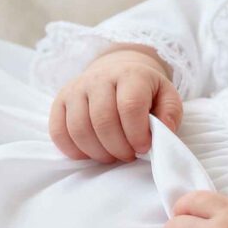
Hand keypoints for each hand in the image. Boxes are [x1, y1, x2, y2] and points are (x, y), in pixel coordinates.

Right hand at [49, 48, 183, 162]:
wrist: (118, 72)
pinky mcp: (60, 101)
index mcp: (130, 75)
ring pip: (79, 129)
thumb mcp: (167, 97)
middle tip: (129, 156)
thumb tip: (162, 134)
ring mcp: (76, 89)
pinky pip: (58, 131)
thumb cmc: (145, 91)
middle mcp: (99, 78)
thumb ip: (170, 114)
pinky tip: (91, 154)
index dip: (137, 134)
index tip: (144, 148)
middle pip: (103, 121)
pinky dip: (73, 150)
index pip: (129, 107)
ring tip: (113, 156)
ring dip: (98, 152)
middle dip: (118, 148)